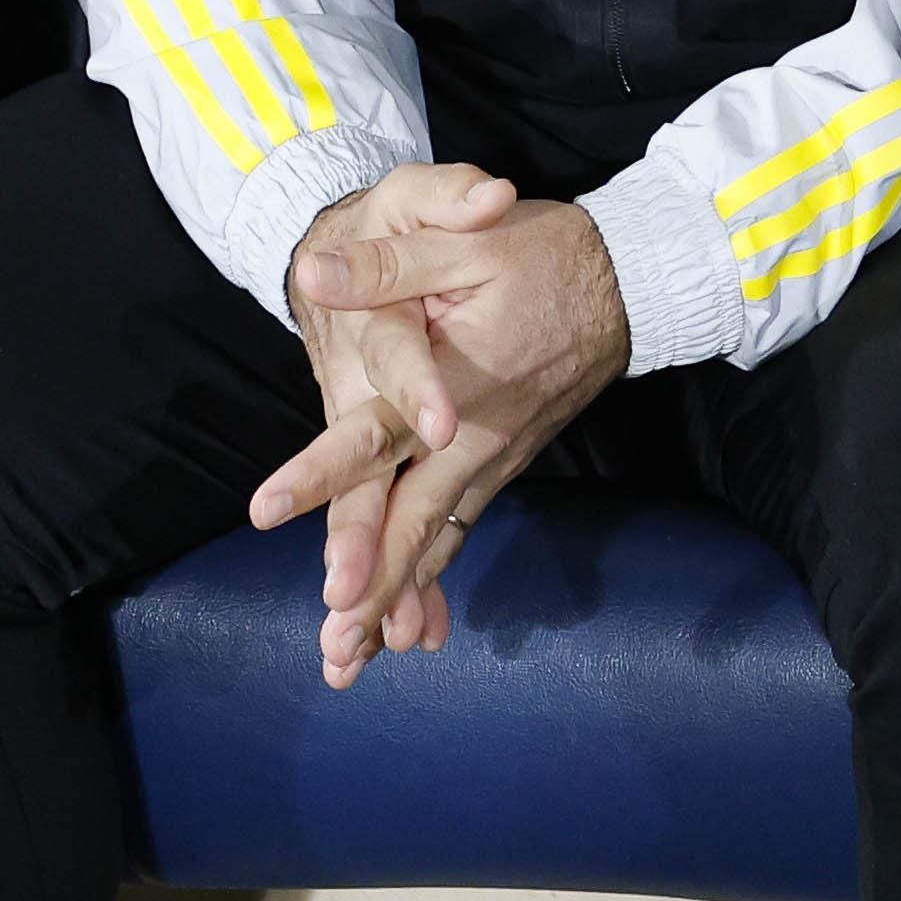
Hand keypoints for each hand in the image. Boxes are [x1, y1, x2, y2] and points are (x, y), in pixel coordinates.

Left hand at [255, 165, 515, 675]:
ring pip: (437, 539)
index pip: (375, 435)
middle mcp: (473, 437)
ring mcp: (492, 456)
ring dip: (396, 600)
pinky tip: (412, 626)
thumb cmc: (547, 254)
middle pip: (411, 521)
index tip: (266, 512)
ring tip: (350, 659)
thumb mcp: (468, 242)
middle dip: (369, 587)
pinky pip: (461, 531)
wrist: (634, 281)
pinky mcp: (503, 460)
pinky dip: (432, 579)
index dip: (322, 474)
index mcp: (453, 384)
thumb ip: (389, 267)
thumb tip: (311, 273)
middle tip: (332, 650)